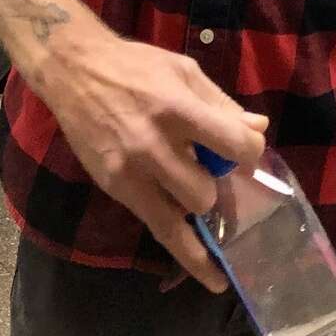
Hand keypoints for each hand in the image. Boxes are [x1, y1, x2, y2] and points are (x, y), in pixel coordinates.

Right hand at [41, 33, 267, 292]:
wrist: (76, 70)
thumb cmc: (136, 66)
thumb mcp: (184, 70)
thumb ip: (221, 103)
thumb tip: (259, 128)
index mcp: (177, 106)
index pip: (233, 144)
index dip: (251, 152)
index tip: (247, 152)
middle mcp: (154, 144)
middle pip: (206, 191)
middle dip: (217, 184)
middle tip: (211, 169)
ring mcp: (131, 171)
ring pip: (183, 218)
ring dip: (198, 208)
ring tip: (196, 194)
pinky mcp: (114, 187)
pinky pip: (157, 228)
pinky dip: (185, 249)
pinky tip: (208, 270)